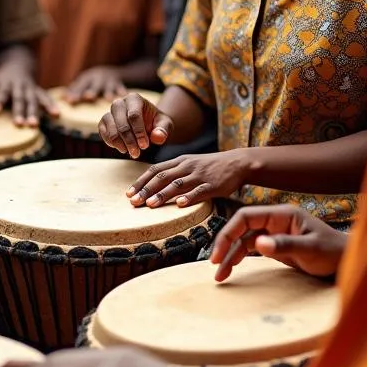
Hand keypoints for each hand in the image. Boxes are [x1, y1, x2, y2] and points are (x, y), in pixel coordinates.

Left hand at [0, 64, 57, 127]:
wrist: (19, 63)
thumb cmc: (0, 79)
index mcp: (5, 83)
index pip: (0, 93)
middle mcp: (18, 86)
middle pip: (19, 99)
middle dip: (19, 111)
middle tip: (18, 124)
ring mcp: (29, 88)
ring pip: (33, 100)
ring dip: (34, 112)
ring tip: (34, 125)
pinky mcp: (38, 91)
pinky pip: (46, 98)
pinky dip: (51, 105)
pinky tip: (57, 114)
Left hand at [64, 67, 127, 104]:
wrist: (111, 72)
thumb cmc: (92, 82)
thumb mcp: (83, 82)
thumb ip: (74, 90)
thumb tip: (60, 98)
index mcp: (86, 78)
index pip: (80, 86)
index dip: (75, 93)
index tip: (70, 101)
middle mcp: (97, 78)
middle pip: (93, 86)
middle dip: (91, 91)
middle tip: (88, 97)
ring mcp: (108, 80)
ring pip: (108, 86)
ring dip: (108, 92)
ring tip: (108, 99)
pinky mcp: (118, 82)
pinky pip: (121, 86)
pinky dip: (122, 90)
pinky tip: (124, 95)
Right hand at [98, 93, 173, 158]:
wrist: (146, 124)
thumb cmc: (155, 122)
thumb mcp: (164, 124)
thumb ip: (163, 130)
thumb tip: (157, 137)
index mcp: (134, 99)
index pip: (134, 115)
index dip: (139, 132)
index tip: (145, 146)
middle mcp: (119, 103)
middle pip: (121, 123)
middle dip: (130, 141)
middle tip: (137, 153)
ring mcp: (109, 112)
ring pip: (111, 129)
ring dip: (121, 144)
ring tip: (132, 152)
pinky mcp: (103, 123)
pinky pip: (103, 133)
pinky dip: (112, 143)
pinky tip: (123, 148)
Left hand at [127, 150, 248, 208]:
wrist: (237, 163)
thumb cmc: (210, 166)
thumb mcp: (189, 163)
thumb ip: (172, 172)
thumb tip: (152, 184)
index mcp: (179, 161)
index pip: (155, 170)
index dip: (141, 182)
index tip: (128, 193)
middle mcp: (187, 167)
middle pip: (162, 177)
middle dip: (146, 190)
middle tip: (133, 202)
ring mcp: (199, 175)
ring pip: (177, 184)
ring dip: (162, 195)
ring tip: (150, 205)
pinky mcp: (213, 185)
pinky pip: (199, 191)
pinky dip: (188, 197)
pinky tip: (179, 204)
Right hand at [210, 205, 347, 281]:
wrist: (348, 262)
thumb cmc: (334, 252)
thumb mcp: (311, 249)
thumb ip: (285, 245)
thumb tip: (257, 243)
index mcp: (281, 215)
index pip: (246, 217)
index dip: (229, 232)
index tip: (220, 252)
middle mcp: (274, 221)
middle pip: (240, 228)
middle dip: (225, 244)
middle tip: (214, 263)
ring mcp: (273, 233)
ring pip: (243, 241)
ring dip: (230, 255)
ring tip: (220, 274)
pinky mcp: (274, 246)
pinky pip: (250, 250)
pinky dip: (239, 259)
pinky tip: (231, 269)